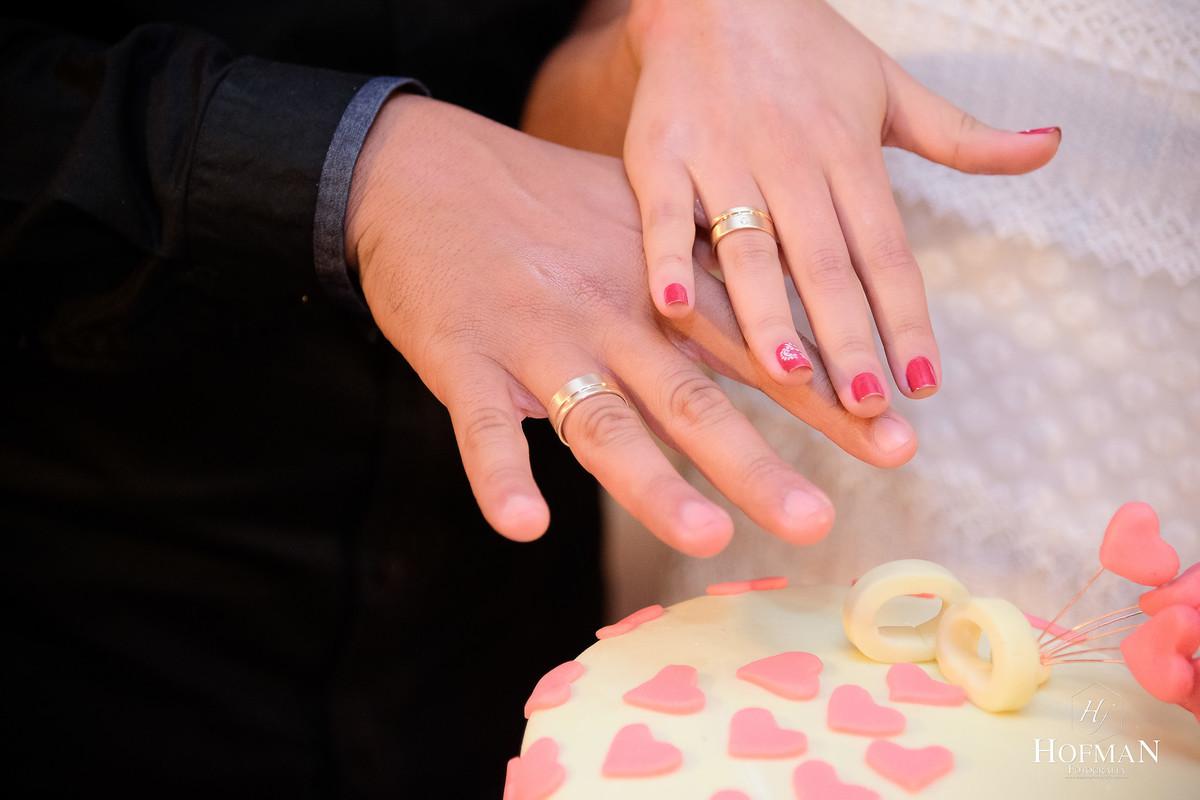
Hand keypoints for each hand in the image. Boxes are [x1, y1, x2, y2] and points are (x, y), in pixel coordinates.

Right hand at [346, 94, 916, 556]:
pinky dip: (500, 477)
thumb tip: (779, 326)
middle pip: (690, 399)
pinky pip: (481, 429)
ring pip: (600, 419)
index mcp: (657, 290)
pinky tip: (526, 524)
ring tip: (706, 533)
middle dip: (757, 462)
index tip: (893, 443)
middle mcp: (610, 317)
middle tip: (817, 518)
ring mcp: (537, 340)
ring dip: (653, 480)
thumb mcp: (633, 222)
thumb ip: (701, 279)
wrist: (419, 173)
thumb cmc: (538, 203)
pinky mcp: (463, 361)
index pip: (753, 351)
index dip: (825, 399)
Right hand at [523, 0, 1060, 415]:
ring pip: (749, 247)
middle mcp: (791, 158)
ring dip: (767, 314)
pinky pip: (663, 214)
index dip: (908, 318)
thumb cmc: (806, 49)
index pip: (886, 249)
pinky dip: (666, 258)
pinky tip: (671, 309)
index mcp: (849, 151)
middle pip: (825, 261)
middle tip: (866, 405)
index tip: (924, 383)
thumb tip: (1048, 147)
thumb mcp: (891, 86)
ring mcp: (722, 156)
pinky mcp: (659, 153)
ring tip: (789, 376)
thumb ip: (962, 135)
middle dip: (848, 336)